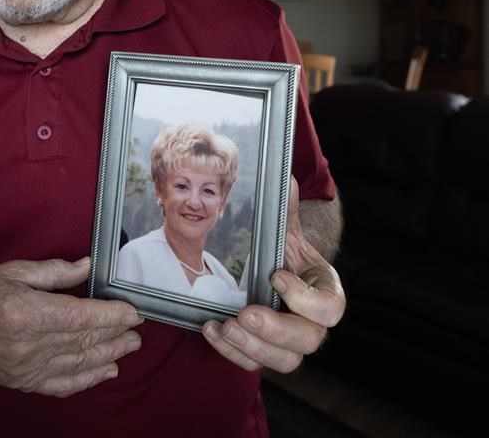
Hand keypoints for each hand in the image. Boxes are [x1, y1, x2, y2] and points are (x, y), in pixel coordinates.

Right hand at [0, 257, 142, 396]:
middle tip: (136, 328)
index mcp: (25, 313)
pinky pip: (62, 384)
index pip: (81, 317)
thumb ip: (53, 272)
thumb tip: (86, 268)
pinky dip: (87, 379)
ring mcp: (24, 368)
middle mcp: (27, 345)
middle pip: (84, 341)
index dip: (112, 315)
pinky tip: (105, 370)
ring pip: (79, 364)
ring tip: (129, 346)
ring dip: (109, 355)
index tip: (131, 310)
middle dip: (116, 334)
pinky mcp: (21, 382)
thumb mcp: (11, 272)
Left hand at [201, 177, 345, 371]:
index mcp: (326, 292)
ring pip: (283, 361)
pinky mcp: (265, 351)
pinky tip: (211, 330)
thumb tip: (285, 178)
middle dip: (275, 330)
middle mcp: (313, 324)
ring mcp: (290, 342)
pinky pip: (253, 362)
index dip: (305, 299)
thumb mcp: (286, 230)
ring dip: (251, 347)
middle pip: (308, 340)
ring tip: (224, 327)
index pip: (330, 308)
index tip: (276, 276)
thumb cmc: (285, 253)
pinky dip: (231, 351)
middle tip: (246, 314)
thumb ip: (285, 208)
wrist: (276, 272)